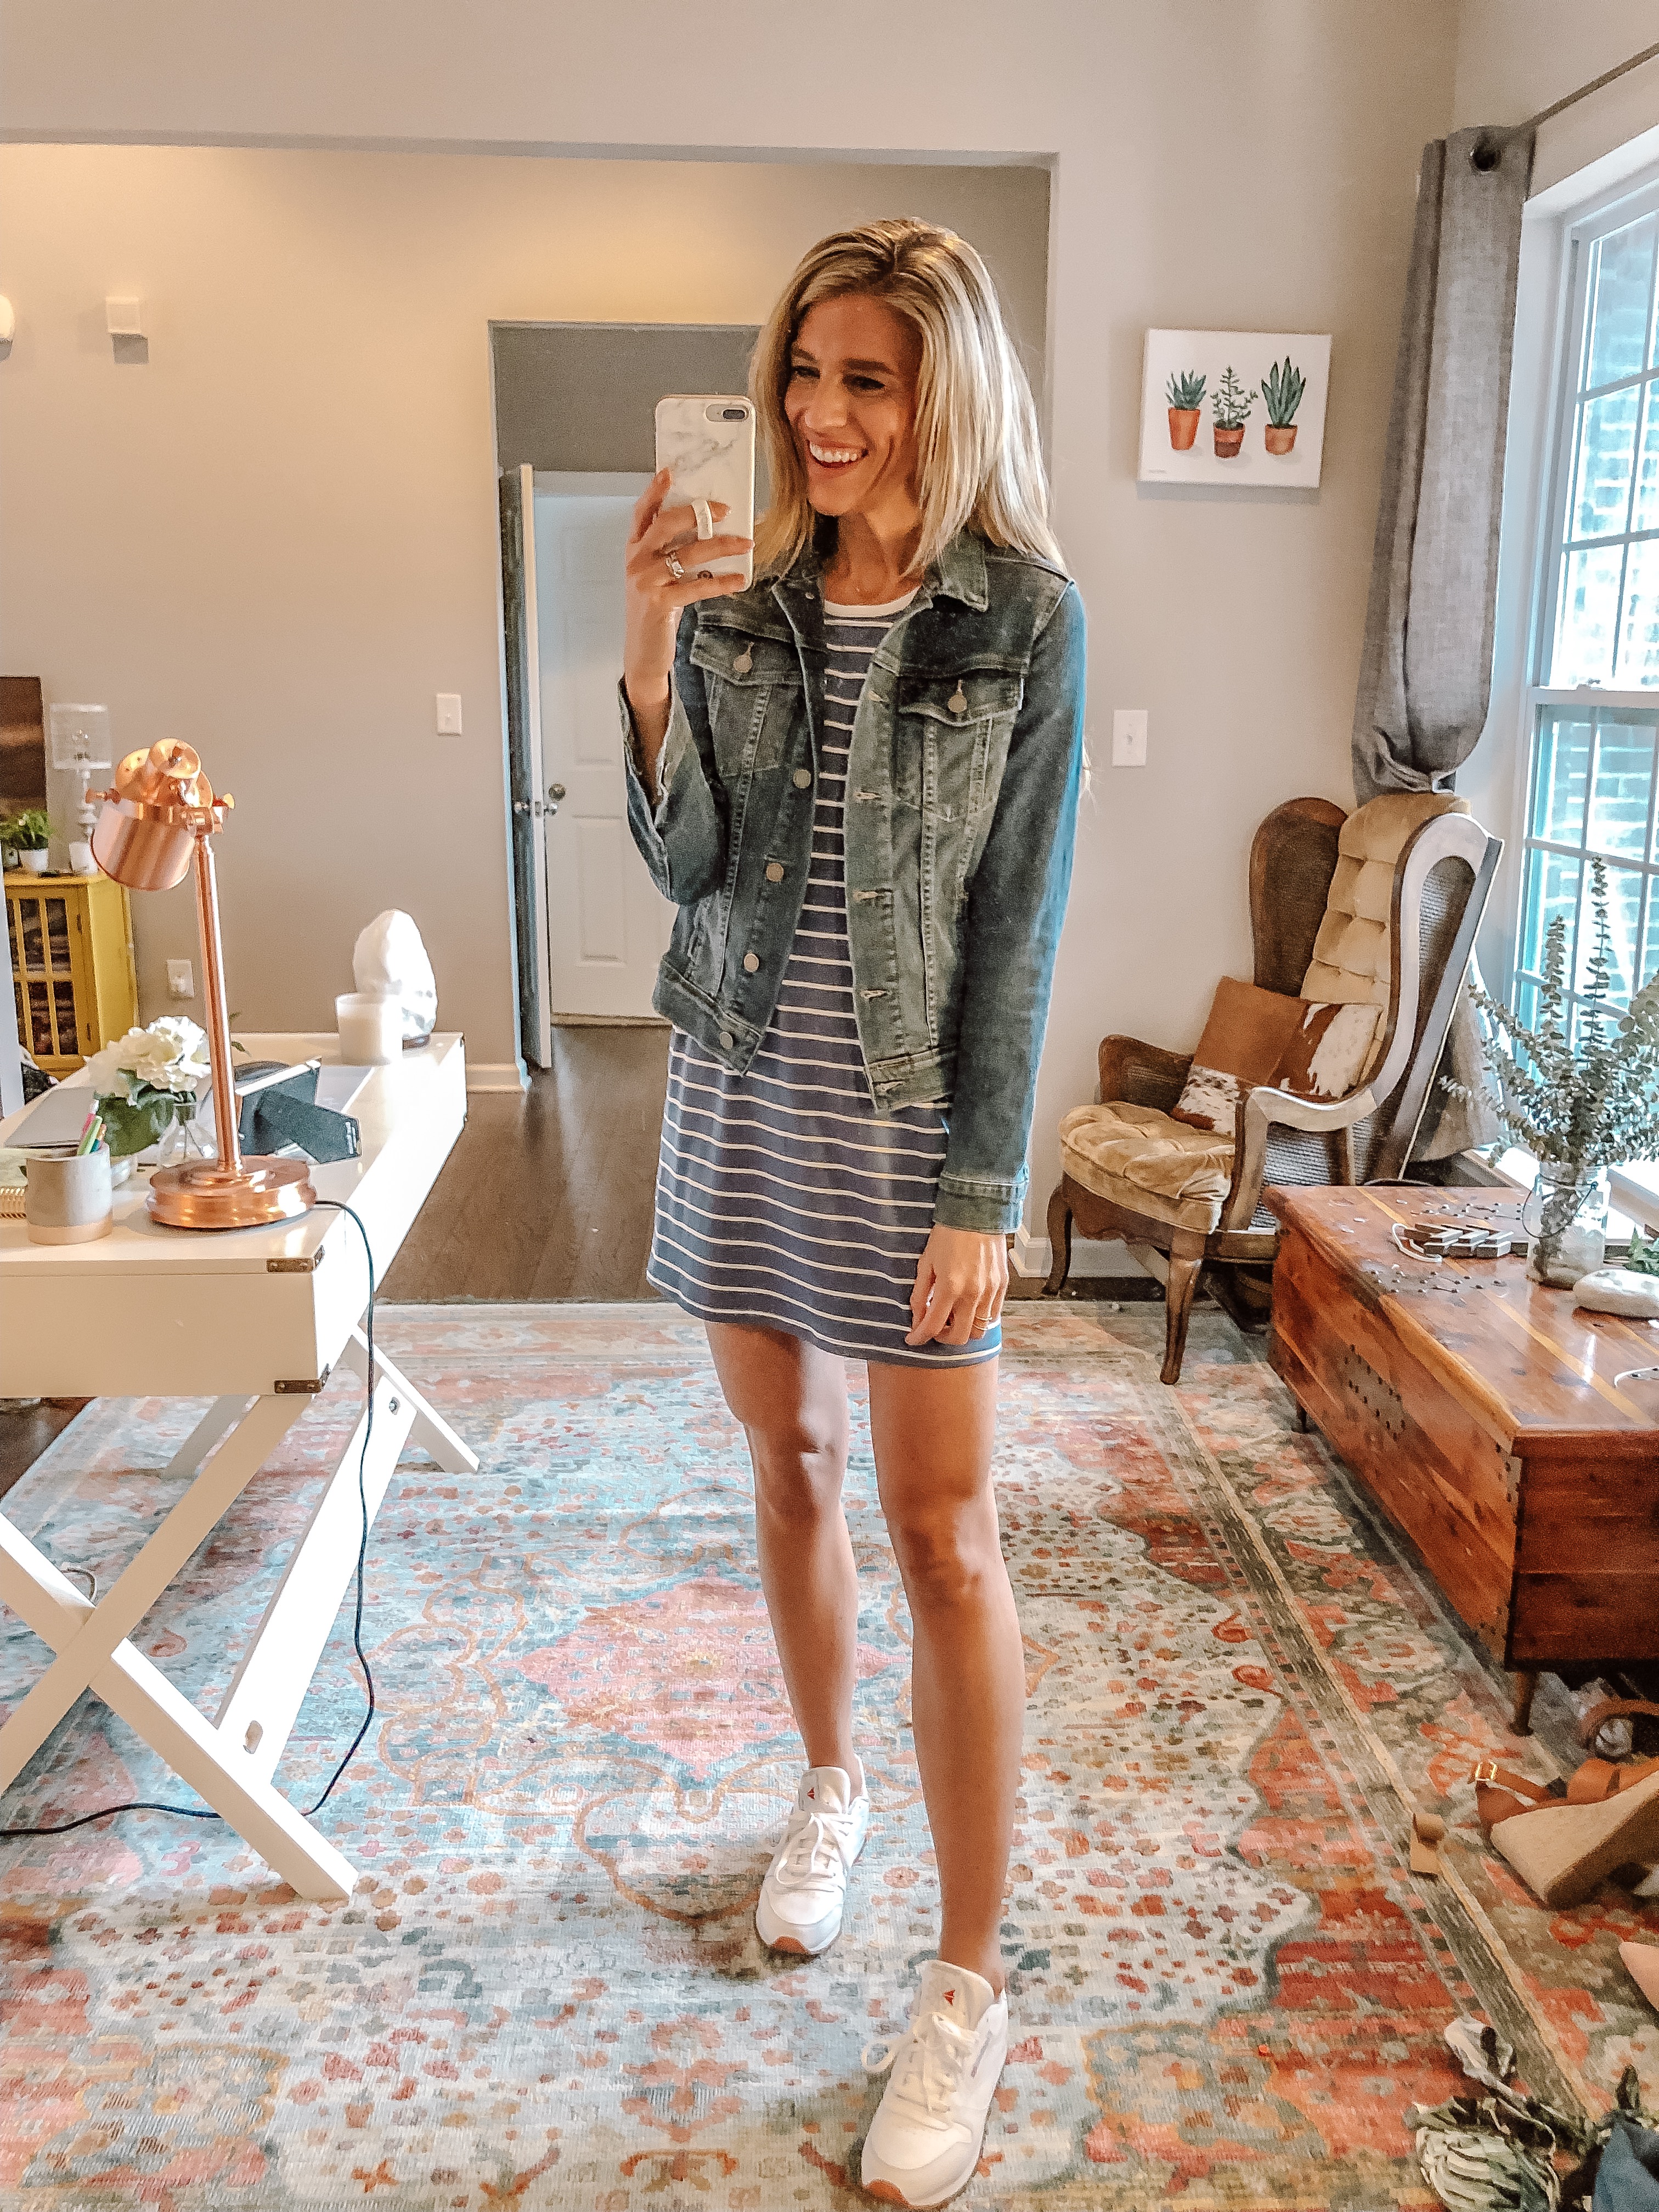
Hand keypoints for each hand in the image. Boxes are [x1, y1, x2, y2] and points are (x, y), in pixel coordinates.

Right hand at [623, 469, 753, 762]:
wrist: (643, 653)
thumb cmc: (656, 612)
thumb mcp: (659, 577)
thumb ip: (672, 554)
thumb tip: (709, 531)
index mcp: (634, 550)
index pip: (642, 513)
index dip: (654, 491)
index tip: (670, 471)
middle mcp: (636, 562)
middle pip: (665, 523)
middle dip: (697, 512)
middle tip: (724, 509)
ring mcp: (645, 582)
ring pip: (688, 553)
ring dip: (721, 545)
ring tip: (745, 542)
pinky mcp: (659, 603)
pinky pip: (697, 585)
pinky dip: (722, 581)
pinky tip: (740, 578)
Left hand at [906, 1226, 1008, 1347]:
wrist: (977, 1213)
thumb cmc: (948, 1234)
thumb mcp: (926, 1262)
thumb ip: (920, 1293)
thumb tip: (917, 1316)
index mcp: (950, 1287)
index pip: (933, 1326)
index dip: (919, 1337)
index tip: (913, 1338)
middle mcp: (972, 1294)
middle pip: (959, 1337)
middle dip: (943, 1338)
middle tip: (935, 1327)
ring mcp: (990, 1292)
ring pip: (978, 1330)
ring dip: (963, 1329)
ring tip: (953, 1315)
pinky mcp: (1002, 1287)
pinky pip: (992, 1316)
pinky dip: (978, 1318)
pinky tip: (968, 1306)